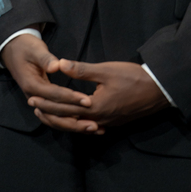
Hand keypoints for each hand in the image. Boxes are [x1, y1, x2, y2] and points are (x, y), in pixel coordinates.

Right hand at [1, 34, 99, 133]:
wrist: (13, 51)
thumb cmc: (26, 48)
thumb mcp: (35, 50)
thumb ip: (45, 59)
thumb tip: (56, 66)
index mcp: (31, 85)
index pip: (54, 95)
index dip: (71, 98)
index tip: (88, 101)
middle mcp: (34, 97)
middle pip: (55, 113)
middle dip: (75, 119)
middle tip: (94, 123)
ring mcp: (38, 101)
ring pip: (55, 119)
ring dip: (74, 125)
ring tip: (93, 128)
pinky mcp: (43, 101)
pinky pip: (56, 115)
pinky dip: (69, 121)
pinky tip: (84, 125)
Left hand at [28, 60, 168, 132]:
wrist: (158, 91)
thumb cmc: (133, 77)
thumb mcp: (106, 70)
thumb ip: (82, 70)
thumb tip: (59, 64)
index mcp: (94, 107)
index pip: (63, 106)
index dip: (47, 101)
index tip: (32, 97)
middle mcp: (98, 119)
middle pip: (68, 120)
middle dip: (49, 112)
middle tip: (33, 106)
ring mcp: (107, 123)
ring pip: (78, 126)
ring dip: (62, 120)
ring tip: (50, 114)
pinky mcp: (114, 122)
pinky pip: (90, 127)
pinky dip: (78, 124)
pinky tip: (76, 121)